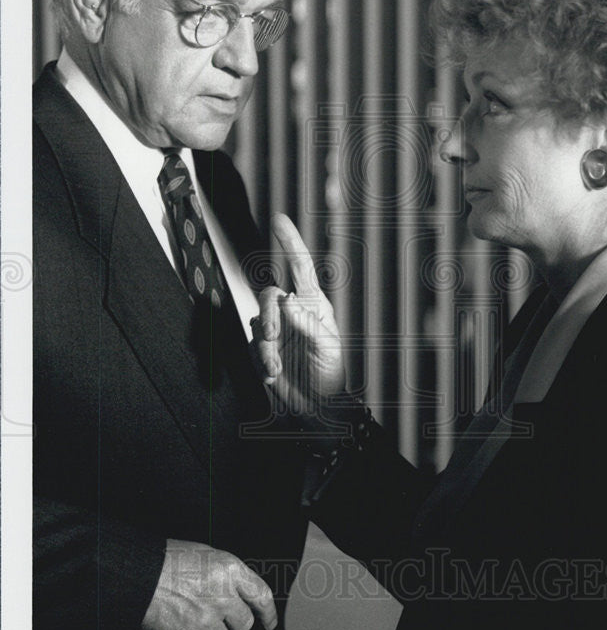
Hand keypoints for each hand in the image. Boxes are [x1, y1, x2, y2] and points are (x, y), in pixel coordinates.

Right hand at [141, 539, 276, 629]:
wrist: (136, 573)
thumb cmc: (168, 560)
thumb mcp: (207, 555)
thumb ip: (228, 575)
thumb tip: (240, 594)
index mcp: (229, 570)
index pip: (261, 595)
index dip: (268, 613)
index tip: (268, 622)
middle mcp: (221, 595)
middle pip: (243, 622)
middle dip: (232, 620)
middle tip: (213, 611)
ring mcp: (204, 619)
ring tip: (191, 616)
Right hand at [253, 213, 345, 413]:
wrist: (316, 409)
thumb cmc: (330, 376)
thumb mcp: (328, 348)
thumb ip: (308, 323)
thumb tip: (289, 300)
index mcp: (314, 306)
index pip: (301, 268)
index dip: (290, 243)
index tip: (280, 220)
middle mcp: (293, 313)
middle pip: (269, 295)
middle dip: (267, 316)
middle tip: (271, 337)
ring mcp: (276, 331)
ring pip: (257, 321)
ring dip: (265, 346)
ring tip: (277, 368)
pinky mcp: (263, 350)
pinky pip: (252, 345)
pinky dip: (261, 361)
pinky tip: (274, 375)